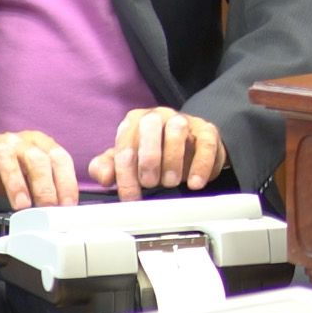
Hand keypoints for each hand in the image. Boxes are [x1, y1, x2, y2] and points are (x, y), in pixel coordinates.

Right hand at [0, 129, 78, 209]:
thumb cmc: (6, 168)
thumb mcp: (30, 174)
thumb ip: (47, 187)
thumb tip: (64, 211)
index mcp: (39, 144)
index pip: (59, 158)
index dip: (66, 181)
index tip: (68, 204)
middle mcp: (17, 141)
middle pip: (35, 158)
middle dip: (44, 185)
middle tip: (47, 207)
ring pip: (6, 158)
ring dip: (15, 182)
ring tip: (21, 205)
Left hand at [88, 107, 225, 198]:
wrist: (189, 147)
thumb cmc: (154, 155)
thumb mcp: (128, 161)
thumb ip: (108, 167)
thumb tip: (104, 176)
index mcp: (135, 121)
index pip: (124, 144)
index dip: (126, 175)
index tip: (131, 197)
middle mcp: (158, 115)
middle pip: (149, 127)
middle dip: (148, 159)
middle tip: (150, 183)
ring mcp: (184, 120)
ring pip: (178, 131)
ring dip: (172, 161)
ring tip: (171, 182)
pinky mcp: (207, 131)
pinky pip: (206, 144)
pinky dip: (200, 166)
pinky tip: (194, 184)